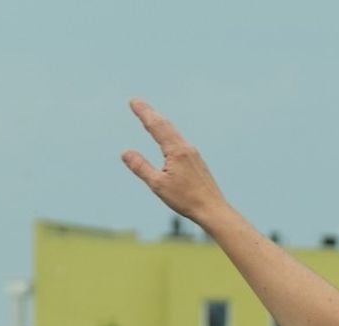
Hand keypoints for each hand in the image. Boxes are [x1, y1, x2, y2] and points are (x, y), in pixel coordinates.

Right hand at [122, 101, 228, 228]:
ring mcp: (194, 154)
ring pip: (174, 133)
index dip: (143, 112)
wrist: (213, 210)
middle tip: (137, 103)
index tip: (133, 101)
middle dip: (150, 113)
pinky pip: (180, 142)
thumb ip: (141, 167)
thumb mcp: (158, 185)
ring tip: (150, 117)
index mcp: (176, 150)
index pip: (156, 125)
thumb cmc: (187, 199)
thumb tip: (125, 153)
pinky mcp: (197, 162)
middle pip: (165, 125)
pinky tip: (169, 139)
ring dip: (160, 123)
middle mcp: (186, 148)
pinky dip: (170, 134)